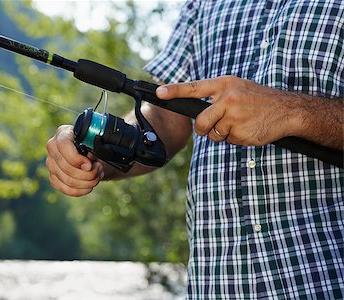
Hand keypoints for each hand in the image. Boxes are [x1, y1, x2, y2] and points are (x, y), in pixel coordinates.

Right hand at [46, 125, 103, 196]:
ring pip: (68, 180)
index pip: (63, 145)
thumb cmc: (93, 145)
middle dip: (88, 173)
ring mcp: (51, 163)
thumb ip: (91, 148)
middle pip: (67, 167)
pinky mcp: (53, 177)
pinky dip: (81, 190)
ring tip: (97, 177)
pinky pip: (66, 189)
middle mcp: (52, 147)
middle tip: (99, 170)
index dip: (77, 159)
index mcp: (62, 133)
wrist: (91, 154)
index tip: (90, 165)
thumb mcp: (95, 143)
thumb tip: (87, 163)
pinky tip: (89, 186)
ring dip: (87, 182)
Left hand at [156, 76, 300, 145]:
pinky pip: (228, 141)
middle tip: (214, 126)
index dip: (174, 90)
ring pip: (214, 134)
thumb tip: (195, 110)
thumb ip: (216, 96)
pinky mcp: (241, 132)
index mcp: (225, 84)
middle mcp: (228, 98)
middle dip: (204, 129)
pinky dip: (235, 139)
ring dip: (224, 134)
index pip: (194, 88)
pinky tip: (248, 129)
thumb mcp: (237, 88)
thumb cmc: (259, 99)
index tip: (159, 93)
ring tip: (240, 123)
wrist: (287, 110)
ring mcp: (235, 116)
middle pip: (201, 122)